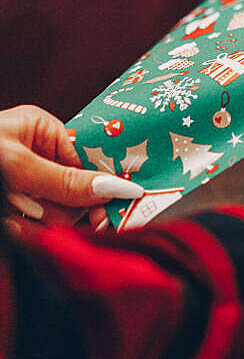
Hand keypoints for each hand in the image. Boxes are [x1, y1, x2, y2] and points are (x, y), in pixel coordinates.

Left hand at [0, 105, 143, 232]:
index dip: (100, 187)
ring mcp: (22, 178)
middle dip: (59, 208)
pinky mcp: (11, 201)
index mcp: (42, 130)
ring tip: (12, 218)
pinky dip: (24, 228)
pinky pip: (33, 223)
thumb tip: (117, 188)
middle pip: (74, 190)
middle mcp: (35, 152)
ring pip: (53, 211)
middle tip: (36, 214)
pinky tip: (10, 224)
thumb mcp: (17, 165)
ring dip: (37, 222)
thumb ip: (64, 180)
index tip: (108, 216)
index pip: (89, 160)